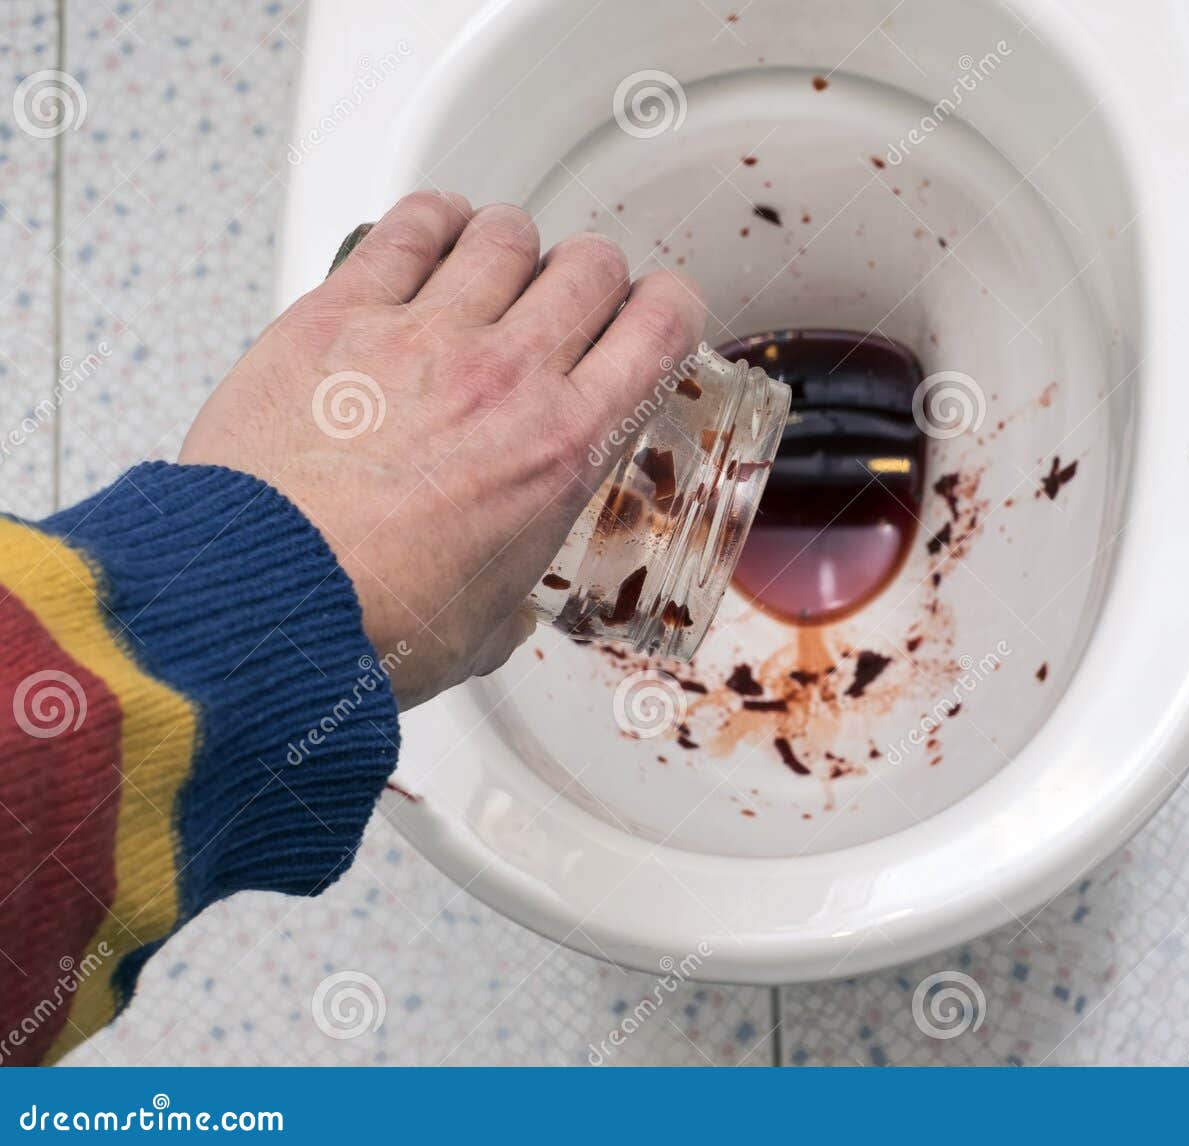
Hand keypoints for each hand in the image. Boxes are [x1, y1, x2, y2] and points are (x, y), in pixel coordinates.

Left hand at [180, 191, 706, 707]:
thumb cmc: (369, 622)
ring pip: (506, 233)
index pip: (658, 329)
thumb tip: (503, 612)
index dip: (668, 308)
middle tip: (570, 300)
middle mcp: (507, 376)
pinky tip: (433, 232)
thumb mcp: (484, 627)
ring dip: (514, 245)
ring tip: (497, 264)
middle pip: (590, 266)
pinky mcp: (340, 314)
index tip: (654, 315)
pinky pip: (409, 226)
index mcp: (563, 449)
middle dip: (592, 277)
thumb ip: (510, 604)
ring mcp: (424, 336)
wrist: (265, 602)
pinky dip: (434, 219)